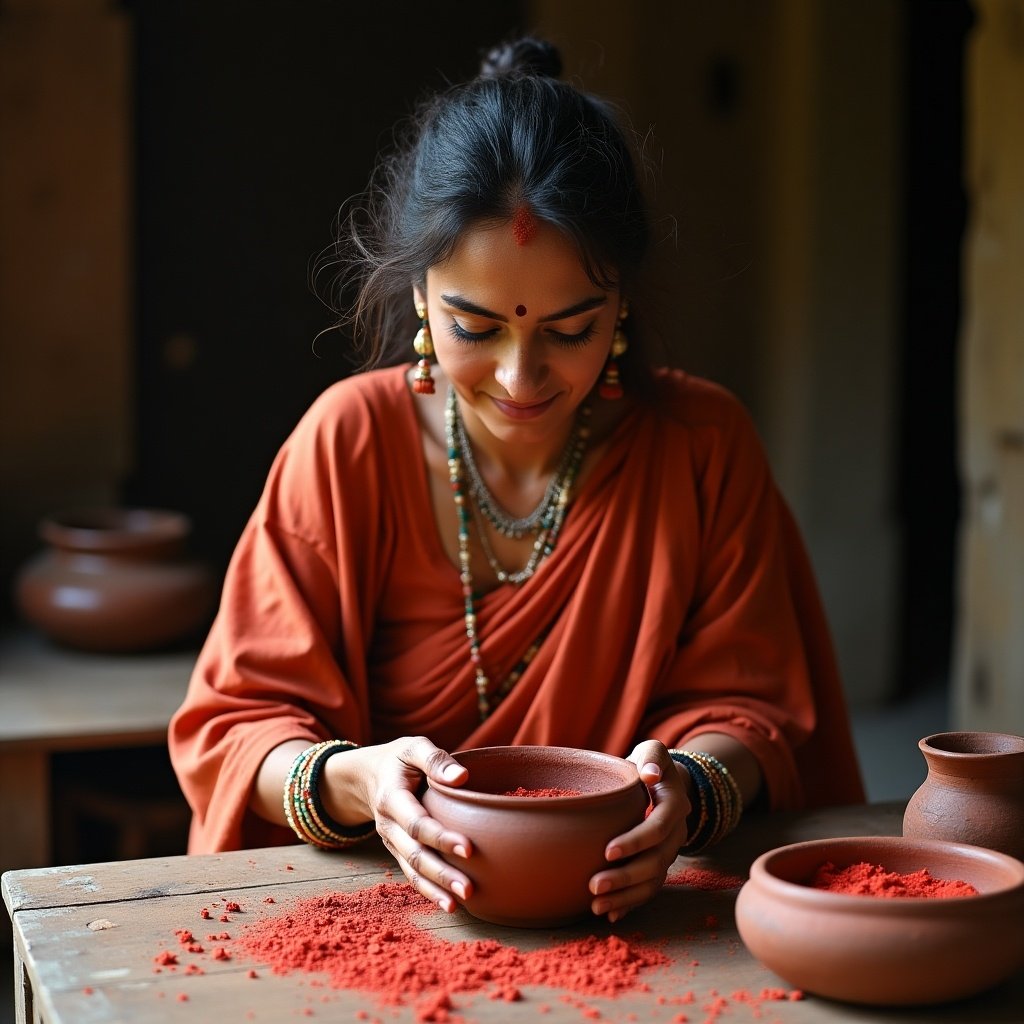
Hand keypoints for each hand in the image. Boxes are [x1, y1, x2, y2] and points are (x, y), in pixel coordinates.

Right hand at [323, 736, 474, 912]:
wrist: (367, 776)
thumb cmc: (398, 760)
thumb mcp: (413, 748)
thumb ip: (436, 760)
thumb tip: (462, 777)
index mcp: (392, 798)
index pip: (416, 823)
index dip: (440, 837)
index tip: (468, 848)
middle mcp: (388, 825)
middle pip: (414, 855)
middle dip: (441, 873)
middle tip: (469, 888)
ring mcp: (391, 842)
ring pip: (411, 871)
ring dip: (435, 889)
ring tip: (460, 903)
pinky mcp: (398, 851)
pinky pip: (411, 875)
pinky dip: (428, 892)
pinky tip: (449, 904)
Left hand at [587, 740, 689, 922]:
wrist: (662, 782)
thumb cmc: (650, 764)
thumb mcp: (652, 751)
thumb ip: (652, 757)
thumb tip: (649, 775)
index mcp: (674, 805)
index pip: (658, 827)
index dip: (636, 841)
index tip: (607, 850)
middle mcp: (677, 833)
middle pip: (656, 861)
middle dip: (626, 876)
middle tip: (594, 886)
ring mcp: (670, 852)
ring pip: (653, 881)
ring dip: (626, 896)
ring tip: (597, 906)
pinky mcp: (660, 864)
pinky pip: (650, 888)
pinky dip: (631, 903)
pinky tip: (611, 914)